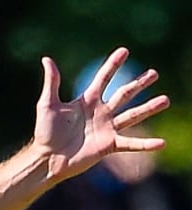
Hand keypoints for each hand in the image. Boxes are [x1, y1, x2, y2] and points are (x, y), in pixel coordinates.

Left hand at [32, 47, 168, 182]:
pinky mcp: (109, 145)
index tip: (124, 51)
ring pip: (132, 115)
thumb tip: (46, 59)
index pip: (103, 78)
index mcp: (87, 101)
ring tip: (165, 100)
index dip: (113, 65)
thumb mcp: (47, 104)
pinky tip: (161, 143)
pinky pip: (131, 144)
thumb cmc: (45, 132)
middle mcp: (100, 112)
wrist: (47, 158)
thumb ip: (52, 82)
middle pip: (124, 94)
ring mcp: (106, 128)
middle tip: (154, 73)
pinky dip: (146, 144)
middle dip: (139, 84)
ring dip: (149, 108)